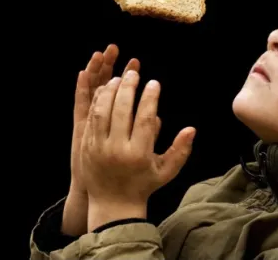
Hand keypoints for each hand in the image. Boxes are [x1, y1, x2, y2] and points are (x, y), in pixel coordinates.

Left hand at [81, 70, 195, 230]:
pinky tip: (104, 90)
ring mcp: (98, 148)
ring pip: (102, 111)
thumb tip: (191, 129)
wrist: (113, 205)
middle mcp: (116, 150)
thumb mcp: (167, 171)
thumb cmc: (144, 185)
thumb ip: (181, 150)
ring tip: (118, 78)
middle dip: (128, 87)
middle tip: (134, 73)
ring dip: (110, 91)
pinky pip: (90, 119)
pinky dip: (97, 102)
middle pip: (121, 110)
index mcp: (138, 155)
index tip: (154, 83)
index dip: (150, 98)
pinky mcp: (86, 147)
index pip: (145, 119)